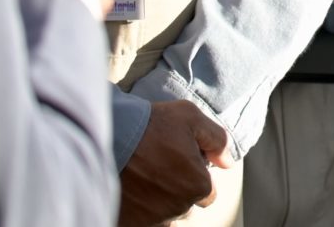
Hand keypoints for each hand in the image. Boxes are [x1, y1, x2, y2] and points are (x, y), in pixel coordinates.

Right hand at [118, 98, 228, 225]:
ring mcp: (151, 218)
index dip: (195, 175)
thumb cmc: (150, 126)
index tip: (180, 162)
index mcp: (197, 185)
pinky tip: (133, 191)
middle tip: (161, 168)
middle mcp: (177, 208)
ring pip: (164, 217)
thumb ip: (217, 139)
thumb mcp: (191, 117)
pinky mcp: (128, 222)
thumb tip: (227, 162)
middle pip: (186, 206)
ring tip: (145, 180)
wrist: (106, 138)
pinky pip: (143, 222)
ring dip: (160, 203)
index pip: (208, 192)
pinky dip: (140, 211)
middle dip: (179, 191)